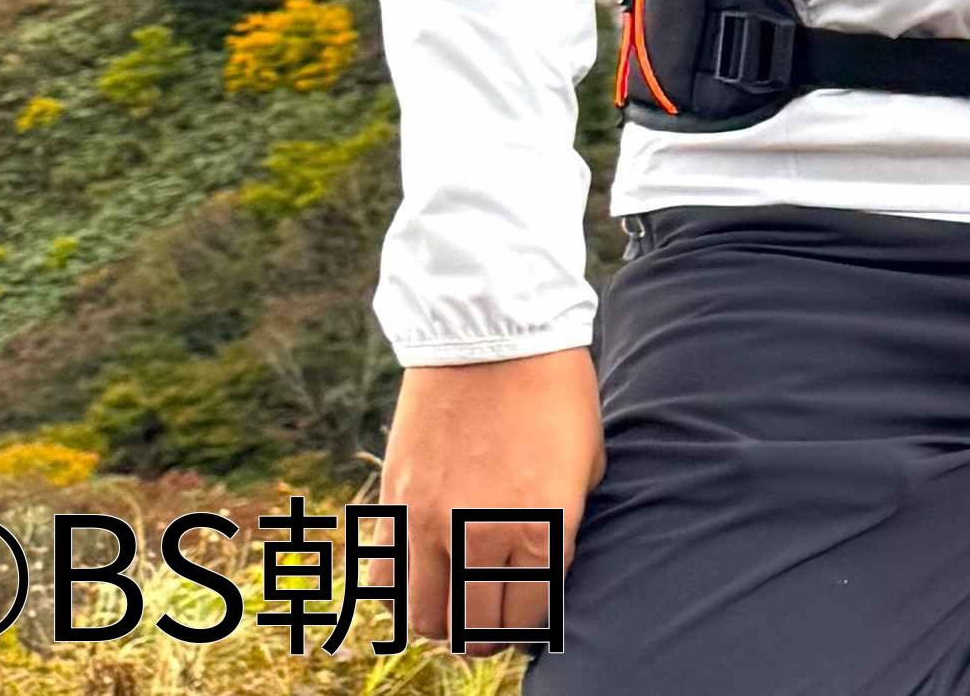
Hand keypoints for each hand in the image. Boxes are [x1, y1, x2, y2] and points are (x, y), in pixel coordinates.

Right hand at [374, 351, 603, 646]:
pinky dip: (403, 589)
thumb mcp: (585, 463)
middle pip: (475, 631)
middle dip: (492, 634)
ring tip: (461, 602)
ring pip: (425, 618)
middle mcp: (481, 535)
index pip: (531, 617)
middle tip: (499, 618)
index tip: (536, 611)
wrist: (493, 335)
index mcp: (541, 527)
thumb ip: (564, 525)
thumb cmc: (555, 393)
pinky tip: (426, 571)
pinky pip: (384, 579)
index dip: (535, 622)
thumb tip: (545, 569)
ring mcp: (430, 523)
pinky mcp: (394, 503)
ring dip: (446, 620)